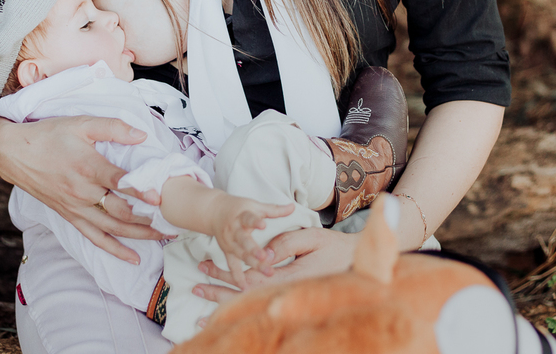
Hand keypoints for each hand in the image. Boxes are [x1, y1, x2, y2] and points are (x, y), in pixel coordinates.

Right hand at [0, 114, 164, 263]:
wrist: (15, 153)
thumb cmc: (49, 135)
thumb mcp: (81, 123)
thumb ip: (113, 127)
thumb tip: (142, 135)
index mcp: (88, 167)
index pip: (120, 183)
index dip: (141, 190)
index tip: (161, 197)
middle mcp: (83, 192)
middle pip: (121, 212)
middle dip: (149, 218)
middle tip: (175, 220)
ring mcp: (76, 208)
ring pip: (113, 229)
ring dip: (140, 235)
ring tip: (165, 236)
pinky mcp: (70, 216)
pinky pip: (95, 238)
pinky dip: (115, 250)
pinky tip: (134, 257)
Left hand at [194, 227, 357, 300]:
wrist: (359, 263)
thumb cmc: (335, 248)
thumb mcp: (311, 238)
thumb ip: (286, 245)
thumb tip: (262, 255)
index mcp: (289, 277)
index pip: (248, 278)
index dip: (225, 273)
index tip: (205, 267)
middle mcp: (286, 292)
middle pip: (244, 295)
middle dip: (218, 290)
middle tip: (196, 284)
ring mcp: (288, 297)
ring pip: (251, 303)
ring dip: (226, 301)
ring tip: (204, 300)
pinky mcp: (291, 296)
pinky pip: (261, 305)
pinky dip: (242, 309)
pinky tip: (227, 317)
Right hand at [208, 196, 293, 289]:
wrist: (215, 212)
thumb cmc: (240, 208)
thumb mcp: (256, 205)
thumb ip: (274, 209)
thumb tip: (293, 207)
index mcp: (242, 216)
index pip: (248, 218)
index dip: (255, 222)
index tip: (263, 225)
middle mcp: (234, 230)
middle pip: (244, 241)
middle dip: (253, 249)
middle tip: (264, 257)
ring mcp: (229, 243)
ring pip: (241, 255)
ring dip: (253, 264)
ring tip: (267, 272)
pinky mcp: (227, 252)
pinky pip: (232, 266)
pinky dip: (238, 277)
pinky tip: (245, 288)